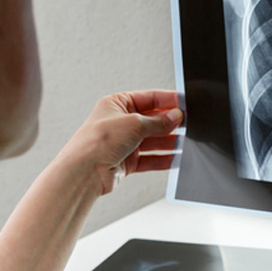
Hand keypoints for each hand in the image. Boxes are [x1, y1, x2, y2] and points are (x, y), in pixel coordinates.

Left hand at [58, 89, 182, 195]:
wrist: (84, 172)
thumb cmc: (97, 142)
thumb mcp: (134, 123)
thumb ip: (158, 122)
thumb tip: (175, 117)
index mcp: (117, 104)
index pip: (149, 98)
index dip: (168, 100)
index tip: (184, 104)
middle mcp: (120, 122)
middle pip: (152, 120)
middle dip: (169, 123)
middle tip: (187, 124)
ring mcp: (123, 142)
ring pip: (153, 140)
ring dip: (168, 142)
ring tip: (185, 142)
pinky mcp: (127, 161)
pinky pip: (150, 159)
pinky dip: (163, 159)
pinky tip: (175, 158)